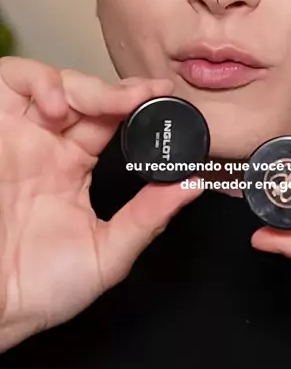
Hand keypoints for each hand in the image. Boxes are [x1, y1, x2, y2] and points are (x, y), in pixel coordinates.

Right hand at [0, 57, 201, 351]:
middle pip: (87, 94)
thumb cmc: (37, 289)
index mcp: (72, 168)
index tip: (167, 97)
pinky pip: (11, 79)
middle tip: (149, 94)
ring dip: (87, 85)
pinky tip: (59, 108)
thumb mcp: (107, 253)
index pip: (109, 120)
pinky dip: (41, 82)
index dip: (137, 104)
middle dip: (120, 90)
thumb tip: (193, 185)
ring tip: (109, 104)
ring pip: (56, 81)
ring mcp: (19, 133)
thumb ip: (149, 217)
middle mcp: (46, 144)